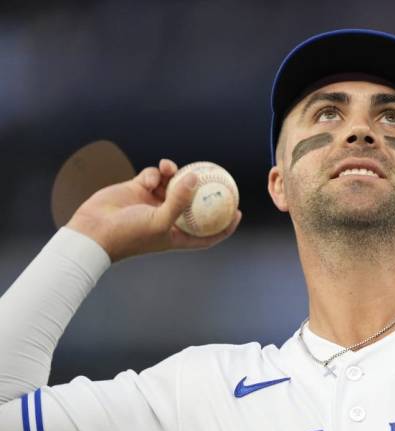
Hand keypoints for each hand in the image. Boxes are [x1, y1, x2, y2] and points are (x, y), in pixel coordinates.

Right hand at [65, 159, 241, 261]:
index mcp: (176, 234)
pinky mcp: (137, 189)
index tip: (238, 212)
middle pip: (193, 204)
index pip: (207, 233)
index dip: (224, 225)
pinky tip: (152, 175)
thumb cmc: (129, 235)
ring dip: (175, 174)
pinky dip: (154, 173)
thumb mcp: (159, 221)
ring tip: (171, 168)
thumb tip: (194, 177)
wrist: (93, 231)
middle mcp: (167, 218)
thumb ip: (179, 200)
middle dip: (204, 191)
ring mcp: (152, 203)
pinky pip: (153, 176)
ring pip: (172, 184)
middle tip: (217, 176)